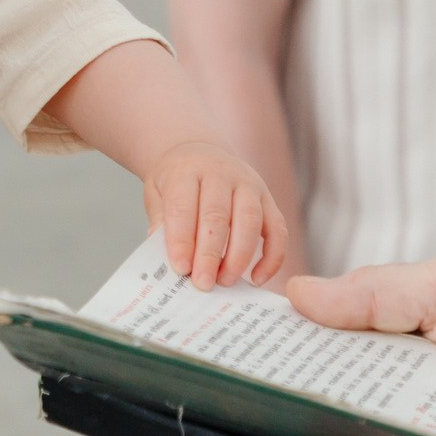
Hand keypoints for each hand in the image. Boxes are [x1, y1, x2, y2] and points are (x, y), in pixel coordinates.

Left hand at [144, 140, 288, 289]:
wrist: (200, 152)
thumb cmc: (177, 179)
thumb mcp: (156, 191)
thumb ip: (160, 219)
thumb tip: (161, 252)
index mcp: (187, 170)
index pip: (183, 206)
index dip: (181, 239)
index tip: (181, 268)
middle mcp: (221, 173)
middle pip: (218, 215)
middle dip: (210, 253)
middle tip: (203, 282)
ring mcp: (249, 184)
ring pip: (251, 221)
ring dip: (239, 256)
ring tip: (225, 281)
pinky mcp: (268, 199)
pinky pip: (278, 230)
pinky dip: (272, 257)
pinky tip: (257, 278)